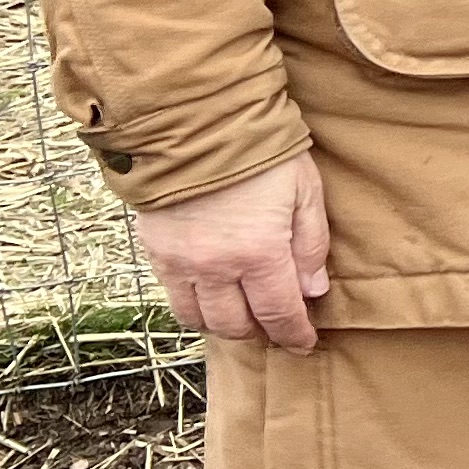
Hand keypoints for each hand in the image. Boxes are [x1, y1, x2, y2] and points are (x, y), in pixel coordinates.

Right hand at [132, 150, 330, 353]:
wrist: (196, 124)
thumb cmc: (260, 153)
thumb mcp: (304, 192)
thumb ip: (310, 245)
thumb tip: (311, 291)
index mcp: (259, 253)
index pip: (278, 313)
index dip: (293, 335)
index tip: (304, 344)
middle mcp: (216, 267)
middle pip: (237, 325)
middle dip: (260, 332)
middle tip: (276, 328)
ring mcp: (181, 263)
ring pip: (201, 320)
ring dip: (225, 325)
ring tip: (244, 316)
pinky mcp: (156, 252)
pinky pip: (174, 298)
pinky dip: (195, 307)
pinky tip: (212, 298)